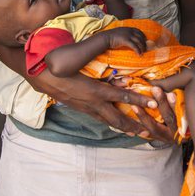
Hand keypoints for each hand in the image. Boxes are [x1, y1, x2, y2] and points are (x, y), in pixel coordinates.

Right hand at [28, 72, 176, 141]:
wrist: (41, 75)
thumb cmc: (62, 65)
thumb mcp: (82, 63)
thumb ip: (103, 68)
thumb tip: (123, 76)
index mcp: (95, 91)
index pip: (122, 97)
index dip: (139, 101)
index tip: (153, 105)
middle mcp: (93, 103)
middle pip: (118, 119)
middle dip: (134, 126)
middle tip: (147, 131)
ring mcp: (86, 108)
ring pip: (108, 121)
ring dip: (123, 127)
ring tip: (135, 132)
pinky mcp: (81, 109)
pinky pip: (99, 118)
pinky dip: (110, 121)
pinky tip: (114, 122)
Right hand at [104, 27, 146, 52]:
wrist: (105, 37)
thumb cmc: (111, 36)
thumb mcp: (119, 32)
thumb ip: (125, 33)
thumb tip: (128, 38)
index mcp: (128, 28)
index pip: (139, 31)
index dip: (143, 36)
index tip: (145, 40)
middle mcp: (129, 31)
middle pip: (140, 36)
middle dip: (144, 43)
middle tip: (145, 48)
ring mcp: (128, 35)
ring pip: (139, 41)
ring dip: (142, 47)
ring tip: (143, 52)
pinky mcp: (126, 40)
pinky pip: (134, 46)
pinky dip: (138, 51)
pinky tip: (139, 54)